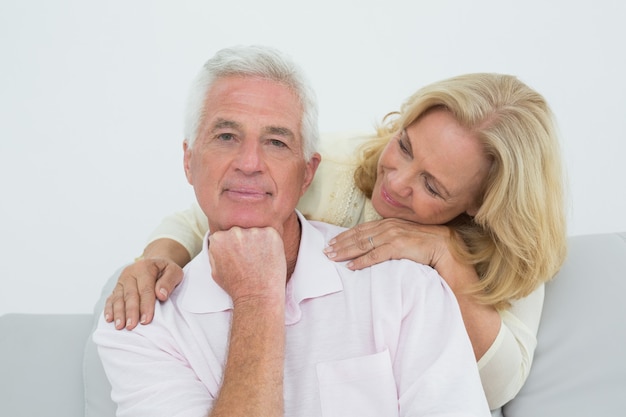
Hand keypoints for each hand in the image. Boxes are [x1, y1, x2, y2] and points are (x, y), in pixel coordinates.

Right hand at [104, 258, 183, 329]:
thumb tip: (161, 295)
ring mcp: (122, 280)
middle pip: (130, 295)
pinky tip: (109, 319)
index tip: (146, 320)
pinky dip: (109, 309)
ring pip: (118, 298)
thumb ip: (169, 281)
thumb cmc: (166, 271)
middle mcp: (130, 273)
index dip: (146, 305)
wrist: (155, 264)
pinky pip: (111, 299)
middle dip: (130, 312)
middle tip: (131, 326)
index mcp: (145, 267)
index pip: (146, 289)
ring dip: (119, 313)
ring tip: (120, 326)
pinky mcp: (117, 287)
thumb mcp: (174, 271)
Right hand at [209, 227, 286, 305]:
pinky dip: (272, 243)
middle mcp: (234, 232)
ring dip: (259, 241)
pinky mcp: (270, 234)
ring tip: (260, 261)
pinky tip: (269, 258)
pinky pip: (271, 234)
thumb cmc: (237, 287)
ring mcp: (253, 231)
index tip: (240, 257)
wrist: (257, 297)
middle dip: (246, 242)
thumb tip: (217, 241)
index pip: (227, 234)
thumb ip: (215, 252)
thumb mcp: (215, 270)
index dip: (235, 246)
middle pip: (241, 231)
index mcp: (218, 238)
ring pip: (256, 231)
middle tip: (251, 259)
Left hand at [324, 218, 450, 269]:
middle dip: (340, 243)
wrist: (445, 247)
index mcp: (388, 223)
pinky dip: (361, 261)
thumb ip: (389, 237)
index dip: (344, 235)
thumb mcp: (404, 237)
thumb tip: (374, 245)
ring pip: (363, 244)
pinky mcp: (398, 247)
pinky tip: (351, 266)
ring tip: (332, 257)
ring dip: (345, 251)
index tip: (331, 242)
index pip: (361, 229)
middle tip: (325, 251)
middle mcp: (388, 227)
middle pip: (358, 236)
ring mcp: (393, 236)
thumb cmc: (425, 244)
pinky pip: (375, 256)